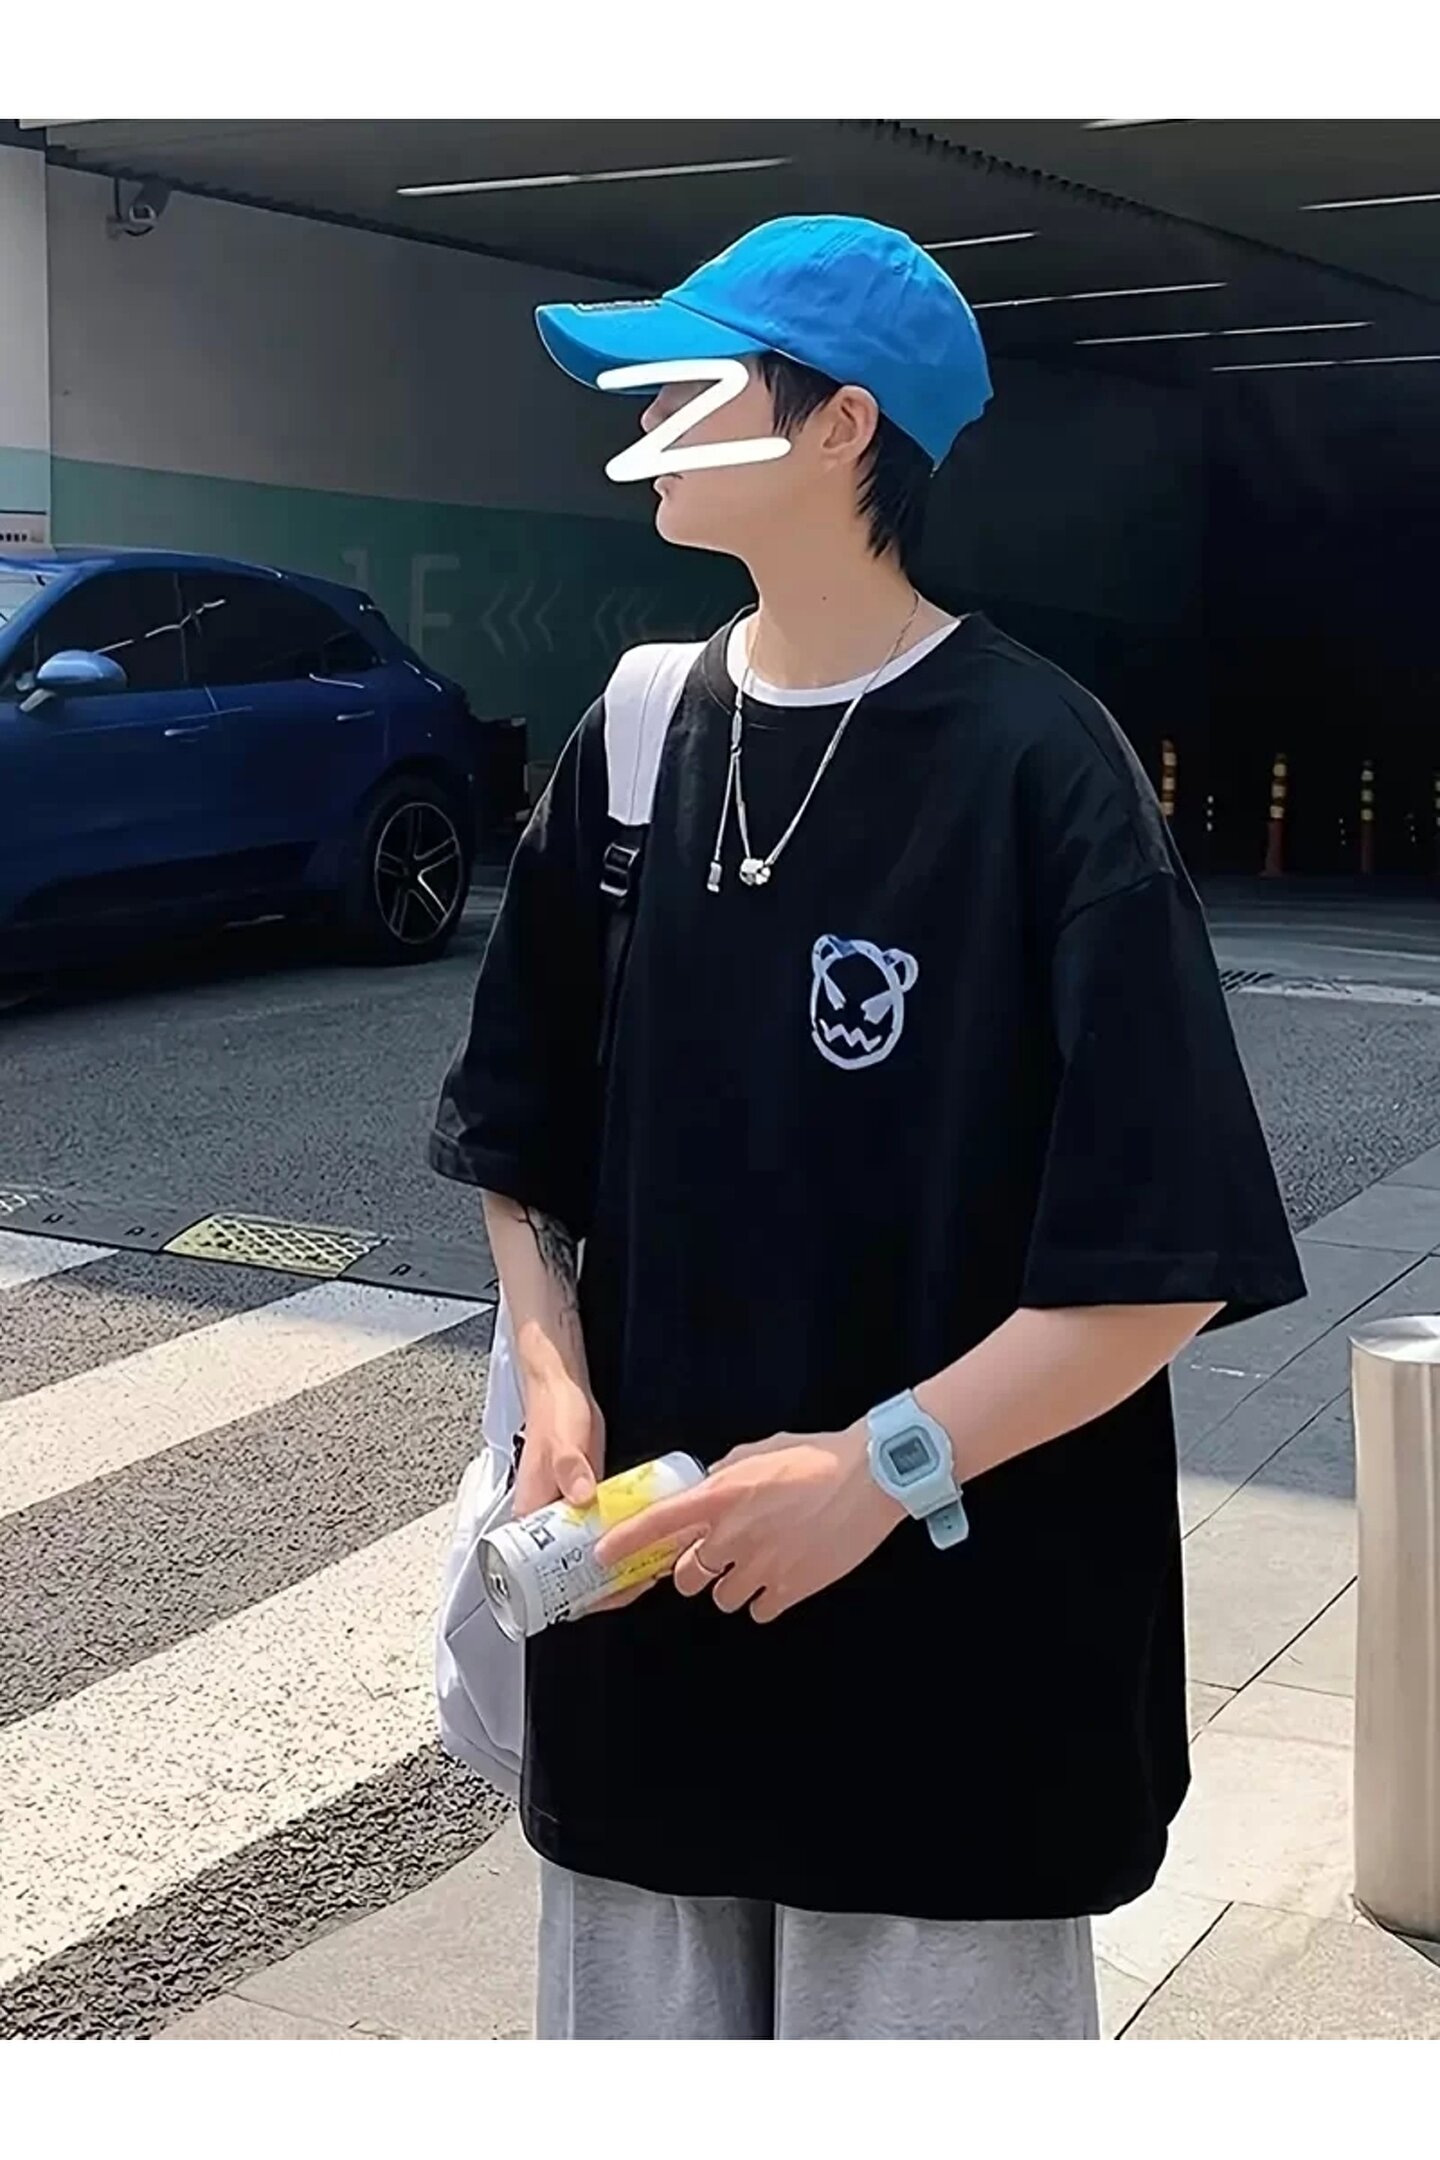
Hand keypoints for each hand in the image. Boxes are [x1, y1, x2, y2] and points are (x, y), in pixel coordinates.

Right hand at [511, 1377, 650, 1617]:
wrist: (563, 1390)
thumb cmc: (553, 1414)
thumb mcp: (561, 1441)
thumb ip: (569, 1466)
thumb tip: (581, 1497)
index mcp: (531, 1517)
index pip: (545, 1572)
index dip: (575, 1591)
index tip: (607, 1594)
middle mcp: (548, 1522)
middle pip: (574, 1568)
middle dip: (607, 1581)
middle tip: (642, 1580)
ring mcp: (571, 1512)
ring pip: (593, 1550)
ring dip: (620, 1561)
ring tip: (653, 1565)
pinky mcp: (590, 1498)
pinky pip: (607, 1527)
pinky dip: (626, 1535)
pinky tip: (651, 1538)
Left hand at [594, 1424, 905, 1624]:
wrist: (871, 1478)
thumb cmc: (817, 1457)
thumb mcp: (758, 1451)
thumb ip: (724, 1473)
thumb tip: (706, 1487)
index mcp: (721, 1495)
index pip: (658, 1524)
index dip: (624, 1543)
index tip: (602, 1556)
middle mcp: (733, 1534)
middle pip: (687, 1576)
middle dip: (695, 1570)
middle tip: (717, 1555)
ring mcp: (762, 1565)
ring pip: (723, 1598)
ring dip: (733, 1586)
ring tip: (761, 1561)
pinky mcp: (791, 1588)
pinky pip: (759, 1610)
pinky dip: (765, 1598)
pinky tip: (783, 1574)